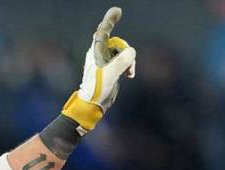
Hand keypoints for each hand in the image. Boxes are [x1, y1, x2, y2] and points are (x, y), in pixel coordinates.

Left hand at [61, 6, 136, 133]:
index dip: (110, 20)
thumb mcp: (110, 73)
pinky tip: (130, 75)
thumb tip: (131, 51)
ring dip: (129, 61)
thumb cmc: (97, 88)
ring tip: (129, 73)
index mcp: (96, 51)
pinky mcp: (110, 70)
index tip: (118, 10)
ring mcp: (105, 62)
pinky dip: (128, 66)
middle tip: (128, 66)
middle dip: (126, 51)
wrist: (93, 104)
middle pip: (118, 43)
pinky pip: (123, 61)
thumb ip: (122, 61)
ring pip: (122, 53)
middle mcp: (100, 54)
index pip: (103, 31)